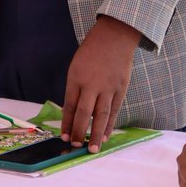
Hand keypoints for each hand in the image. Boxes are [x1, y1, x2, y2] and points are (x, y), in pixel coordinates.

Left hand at [60, 15, 138, 152]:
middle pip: (84, 113)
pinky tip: (106, 136)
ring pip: (101, 115)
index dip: (66, 123)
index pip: (69, 105)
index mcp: (76, 78)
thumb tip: (74, 113)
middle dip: (78, 132)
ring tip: (92, 149)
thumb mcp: (76, 67)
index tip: (64, 136)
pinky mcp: (121, 89)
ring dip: (96, 134)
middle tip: (75, 145)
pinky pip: (114, 111)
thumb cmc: (91, 52)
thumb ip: (76, 89)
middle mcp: (91, 84)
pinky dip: (110, 124)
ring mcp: (108, 87)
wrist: (114, 37)